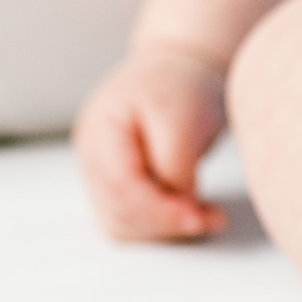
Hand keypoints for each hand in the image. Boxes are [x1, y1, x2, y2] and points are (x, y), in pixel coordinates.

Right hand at [73, 42, 229, 240]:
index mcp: (101, 130)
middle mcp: (92, 156)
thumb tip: (178, 208)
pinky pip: (134, 221)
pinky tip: (197, 216)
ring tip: (209, 217)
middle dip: (165, 223)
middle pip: (117, 210)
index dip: (157, 209)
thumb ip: (175, 164)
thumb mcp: (184, 117)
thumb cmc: (181, 86)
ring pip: (123, 223)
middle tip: (209, 219)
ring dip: (166, 230)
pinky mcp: (120, 187)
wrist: (181, 70)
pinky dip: (165, 227)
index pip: (118, 185)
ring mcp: (101, 174)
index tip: (197, 217)